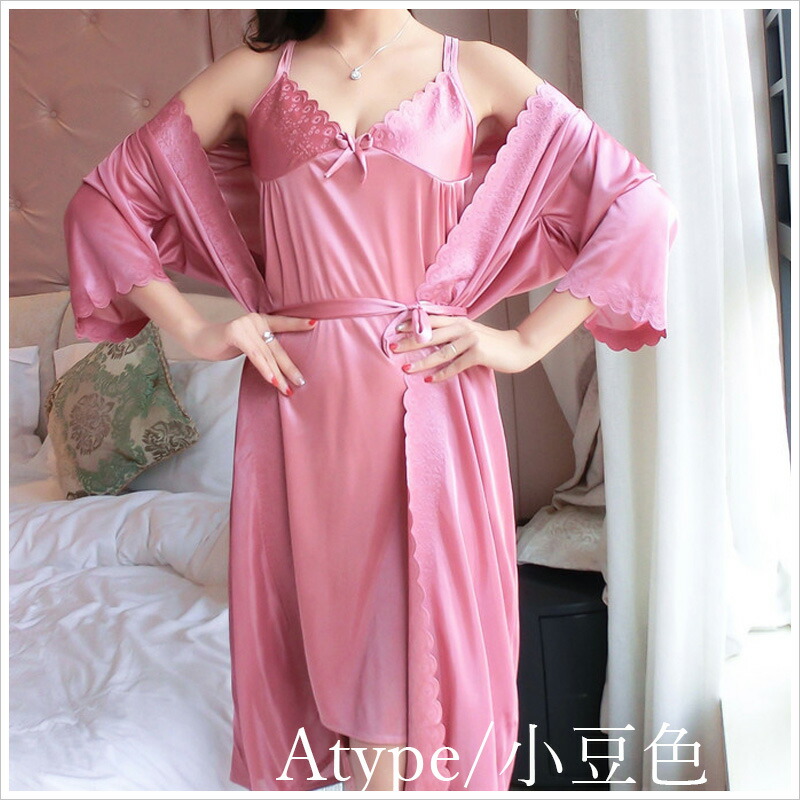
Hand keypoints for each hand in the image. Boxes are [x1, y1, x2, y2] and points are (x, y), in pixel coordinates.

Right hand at [187, 312, 316, 396]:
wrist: (199, 339)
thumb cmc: (225, 343)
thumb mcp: (247, 343)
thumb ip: (262, 348)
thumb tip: (281, 366)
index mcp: (260, 320)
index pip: (282, 323)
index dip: (298, 324)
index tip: (315, 324)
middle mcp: (255, 320)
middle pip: (276, 348)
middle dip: (289, 367)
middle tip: (301, 382)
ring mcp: (246, 325)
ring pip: (266, 355)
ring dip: (278, 374)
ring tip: (287, 389)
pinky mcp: (236, 333)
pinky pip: (254, 355)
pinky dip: (264, 368)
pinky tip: (272, 380)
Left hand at [390, 315, 539, 382]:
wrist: (518, 348)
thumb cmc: (492, 343)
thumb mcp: (471, 333)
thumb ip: (454, 333)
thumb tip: (431, 338)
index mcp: (459, 321)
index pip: (431, 319)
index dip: (413, 324)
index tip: (395, 329)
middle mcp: (463, 327)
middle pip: (431, 334)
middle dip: (409, 342)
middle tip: (392, 348)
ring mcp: (471, 340)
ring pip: (440, 352)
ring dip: (421, 362)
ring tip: (405, 368)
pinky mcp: (478, 354)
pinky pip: (455, 365)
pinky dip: (442, 373)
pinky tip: (429, 380)